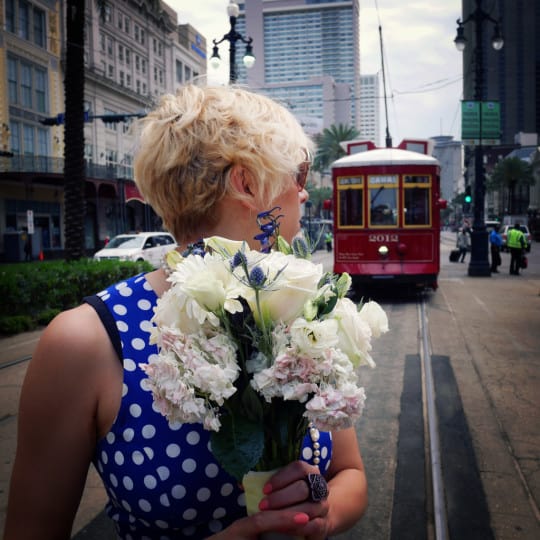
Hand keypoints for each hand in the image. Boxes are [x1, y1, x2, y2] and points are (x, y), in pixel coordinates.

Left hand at [207, 461, 330, 539]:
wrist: (314, 514)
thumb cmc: (291, 497)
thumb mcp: (281, 487)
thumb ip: (267, 483)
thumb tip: (241, 484)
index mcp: (309, 472)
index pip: (298, 468)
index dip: (281, 477)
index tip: (265, 489)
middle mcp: (320, 486)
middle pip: (302, 488)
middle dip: (281, 497)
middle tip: (263, 505)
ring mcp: (323, 505)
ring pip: (308, 507)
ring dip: (287, 513)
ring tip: (270, 519)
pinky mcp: (324, 524)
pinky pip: (312, 526)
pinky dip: (296, 527)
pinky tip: (282, 528)